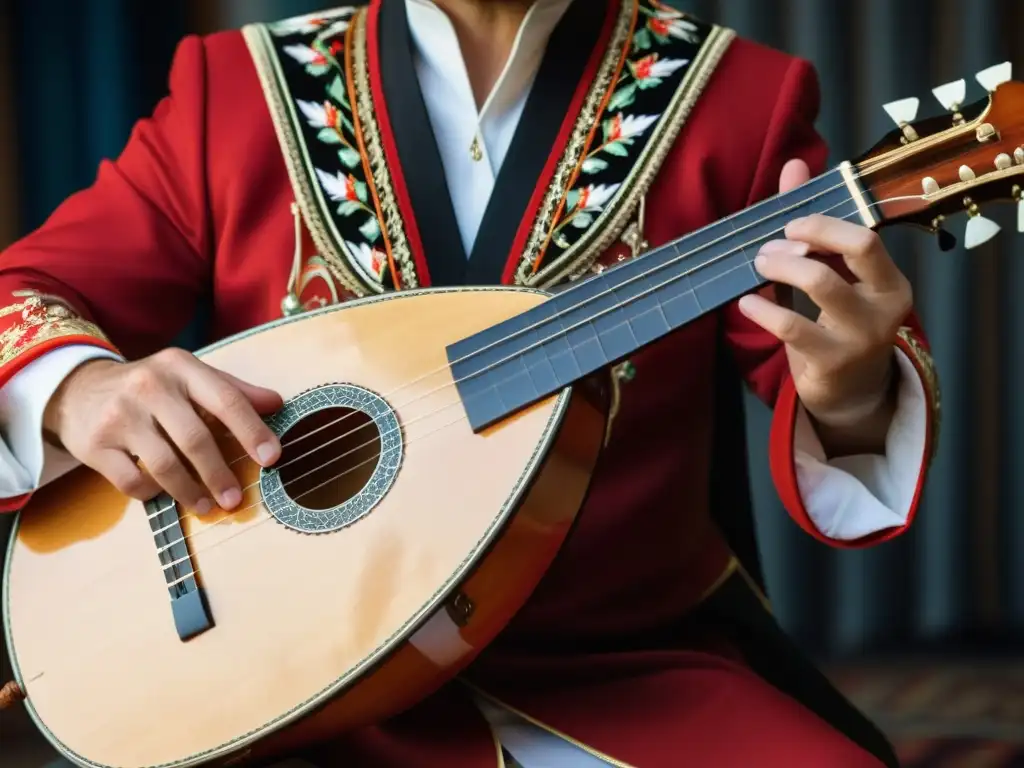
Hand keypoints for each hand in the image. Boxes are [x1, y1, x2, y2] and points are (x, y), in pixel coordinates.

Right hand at [44, 348, 282, 511]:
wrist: (79, 389)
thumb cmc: (152, 387)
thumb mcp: (190, 377)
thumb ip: (233, 390)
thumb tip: (277, 403)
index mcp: (180, 367)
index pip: (226, 400)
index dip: (252, 431)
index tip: (272, 458)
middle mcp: (149, 386)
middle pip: (195, 438)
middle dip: (220, 474)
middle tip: (236, 499)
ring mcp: (119, 415)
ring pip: (164, 465)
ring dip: (190, 492)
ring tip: (208, 506)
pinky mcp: (95, 445)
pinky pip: (132, 481)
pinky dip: (152, 492)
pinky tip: (163, 493)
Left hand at [737, 159, 911, 430]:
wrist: (850, 394)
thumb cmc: (835, 326)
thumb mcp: (829, 276)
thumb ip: (811, 226)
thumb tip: (795, 164)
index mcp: (890, 279)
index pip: (866, 234)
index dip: (825, 221)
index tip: (790, 223)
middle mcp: (886, 304)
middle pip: (859, 246)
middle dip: (810, 233)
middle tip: (771, 244)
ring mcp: (863, 334)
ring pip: (822, 282)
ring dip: (782, 266)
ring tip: (757, 266)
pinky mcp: (834, 361)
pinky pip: (792, 325)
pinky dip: (762, 309)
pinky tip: (745, 304)